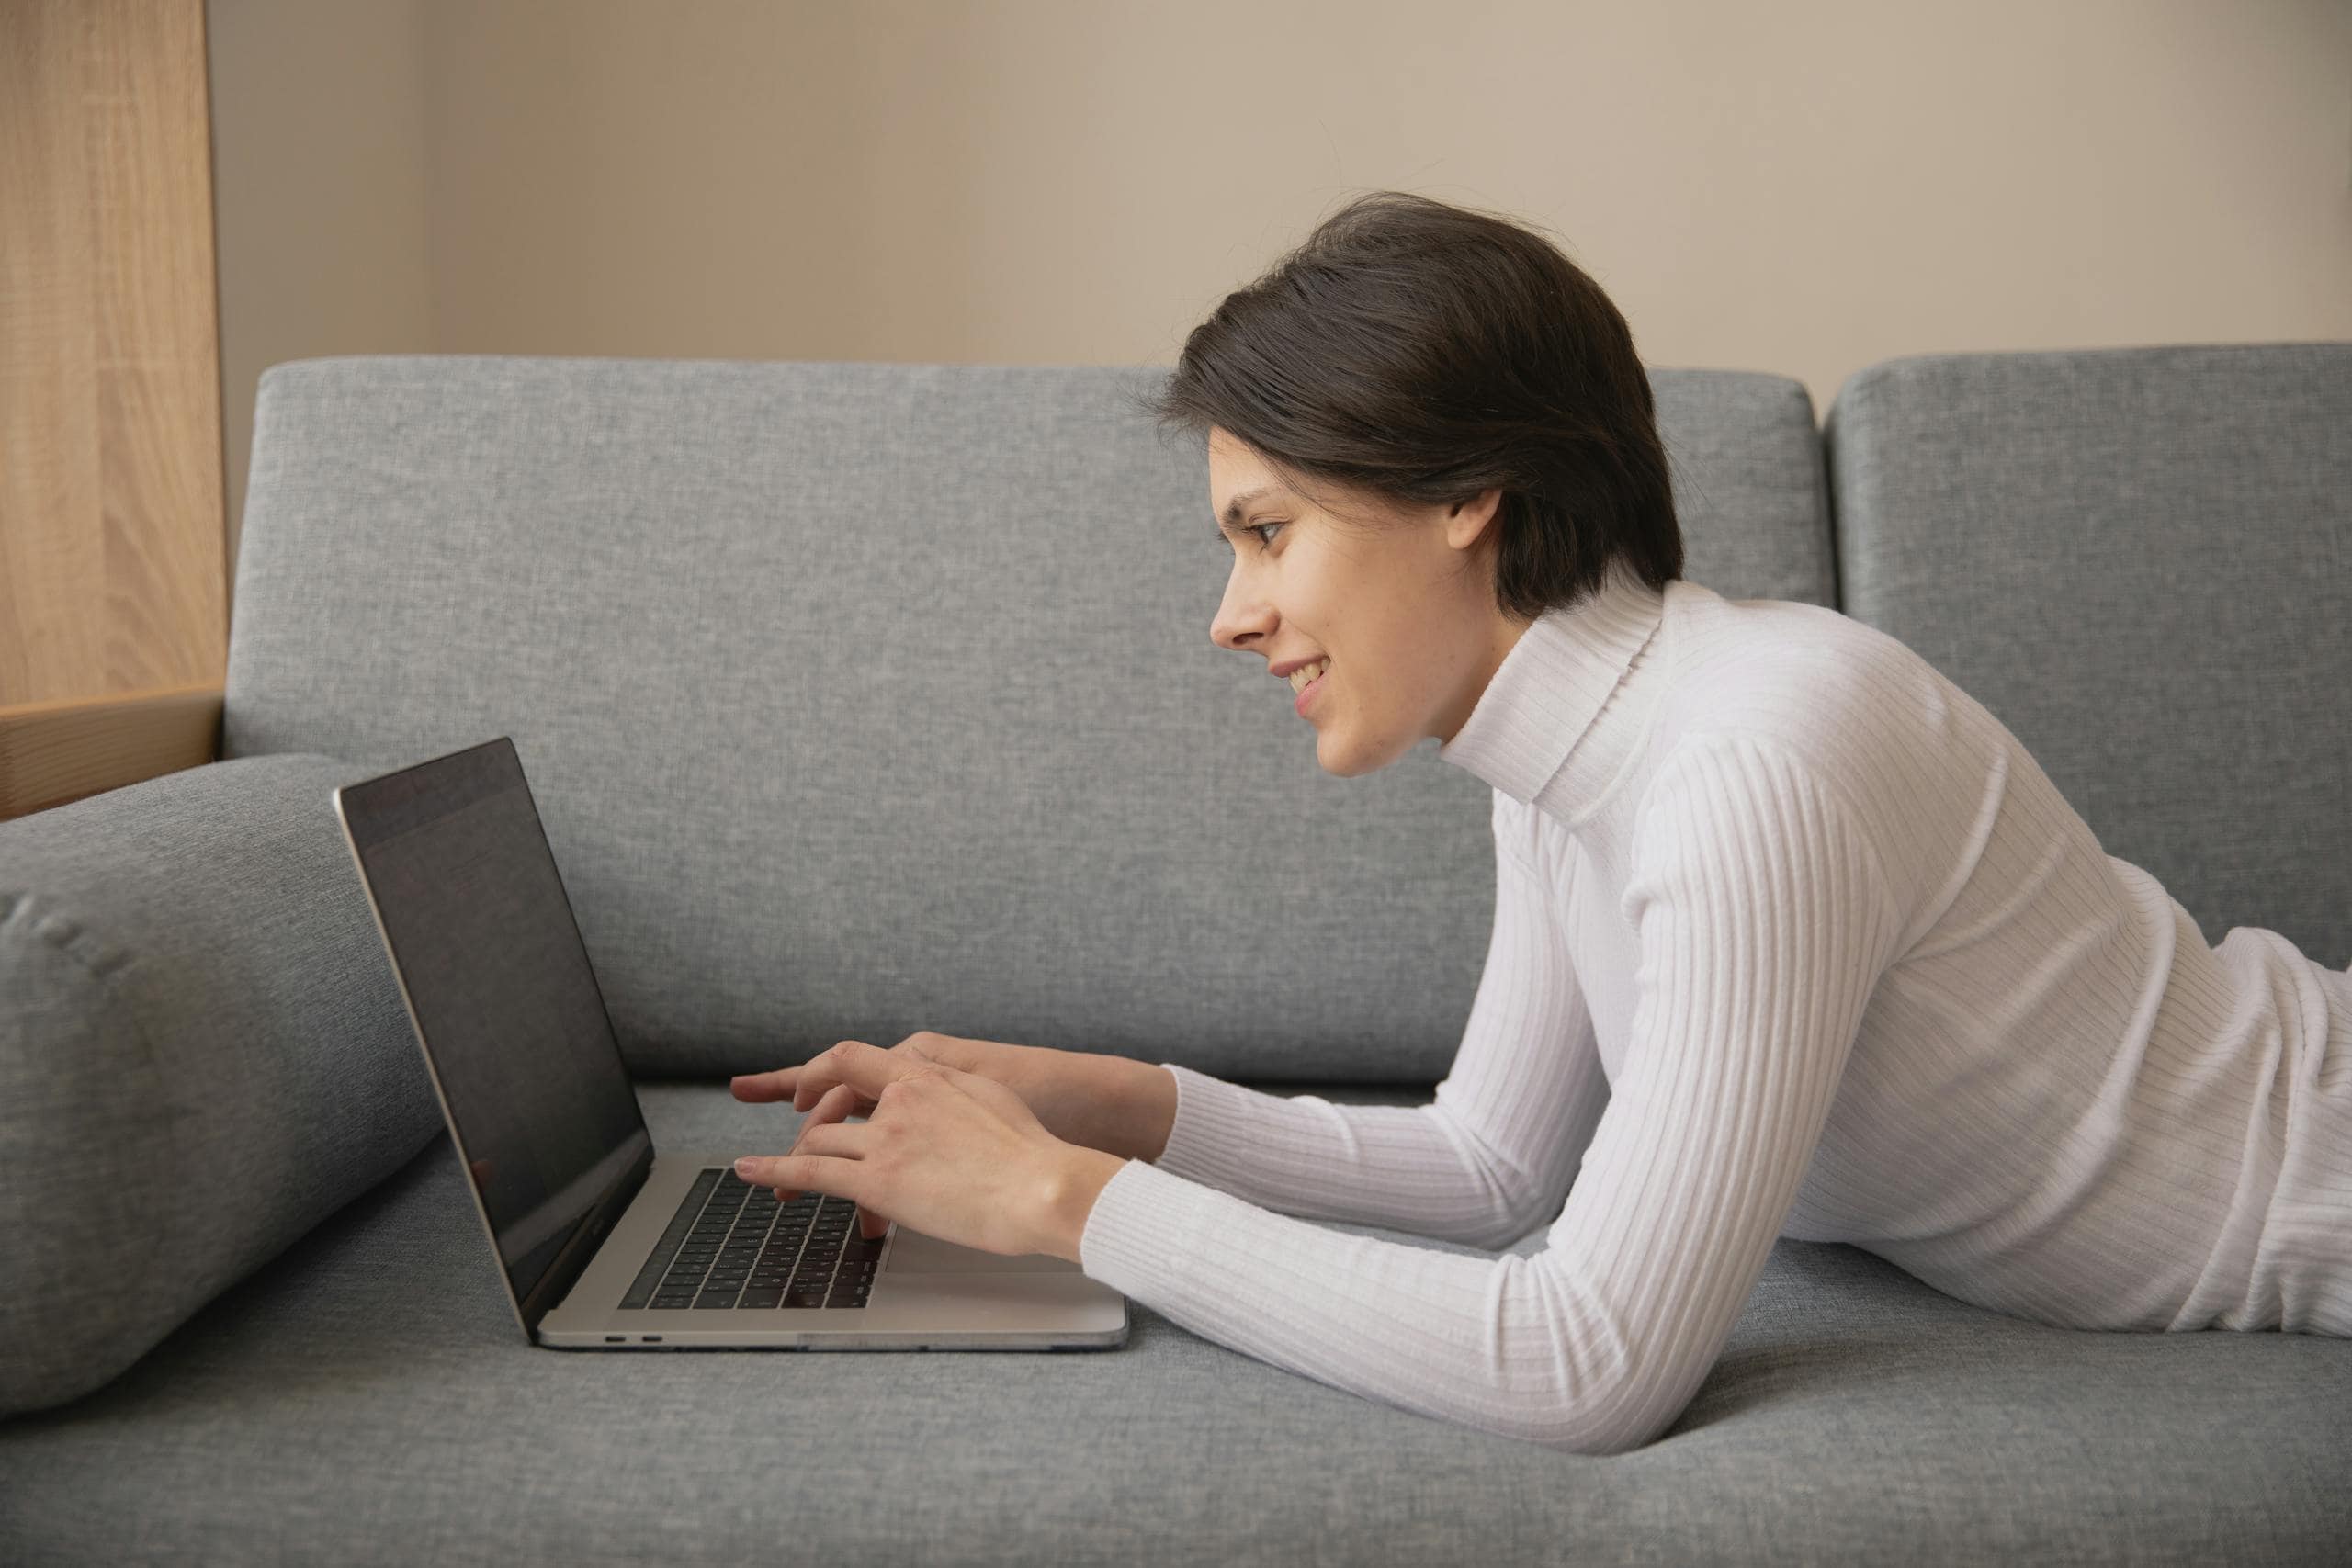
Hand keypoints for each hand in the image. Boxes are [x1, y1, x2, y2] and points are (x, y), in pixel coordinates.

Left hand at [730, 1039, 1109, 1259]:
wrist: (1044, 1186)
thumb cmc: (1032, 1153)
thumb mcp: (989, 1096)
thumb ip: (953, 1091)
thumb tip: (942, 1097)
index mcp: (925, 1075)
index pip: (853, 1058)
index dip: (820, 1073)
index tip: (806, 1089)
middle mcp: (900, 1100)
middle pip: (829, 1104)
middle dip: (808, 1125)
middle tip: (797, 1140)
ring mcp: (887, 1139)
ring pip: (821, 1140)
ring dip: (801, 1160)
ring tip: (784, 1181)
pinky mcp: (879, 1181)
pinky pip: (811, 1173)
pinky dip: (773, 1172)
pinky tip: (752, 1174)